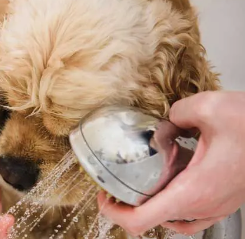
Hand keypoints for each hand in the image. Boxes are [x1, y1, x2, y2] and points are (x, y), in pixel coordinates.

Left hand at [97, 91, 244, 235]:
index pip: (141, 221)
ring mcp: (216, 207)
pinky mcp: (225, 202)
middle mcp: (203, 206)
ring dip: (153, 206)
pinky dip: (174, 204)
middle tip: (117, 184)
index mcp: (193, 191)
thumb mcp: (208, 108)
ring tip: (141, 184)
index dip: (114, 213)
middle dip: (130, 204)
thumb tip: (168, 119)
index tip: (104, 197)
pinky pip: (192, 215)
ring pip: (174, 220)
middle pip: (153, 221)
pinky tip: (172, 181)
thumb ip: (176, 112)